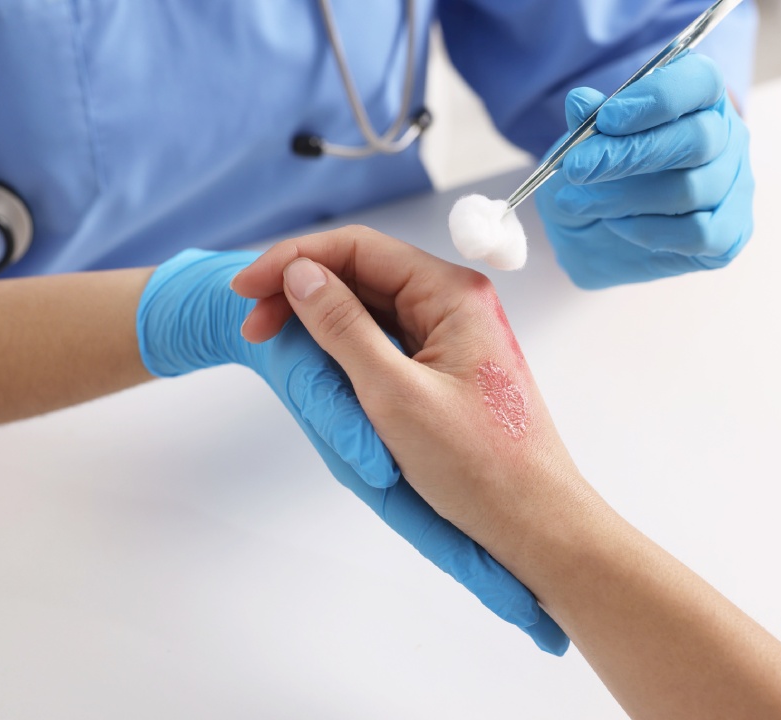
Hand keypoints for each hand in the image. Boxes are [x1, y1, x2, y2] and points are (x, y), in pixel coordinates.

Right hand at [138, 248, 568, 654]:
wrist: (536, 523)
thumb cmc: (479, 467)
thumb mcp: (394, 394)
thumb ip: (342, 327)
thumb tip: (301, 274)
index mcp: (451, 294)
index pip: (360, 249)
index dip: (295, 260)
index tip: (244, 289)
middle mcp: (454, 304)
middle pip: (364, 275)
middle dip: (303, 293)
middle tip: (254, 327)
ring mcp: (452, 336)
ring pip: (371, 310)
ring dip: (321, 324)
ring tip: (279, 345)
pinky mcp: (447, 369)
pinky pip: (387, 344)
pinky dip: (347, 351)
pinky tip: (320, 366)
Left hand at [536, 52, 753, 288]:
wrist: (592, 241)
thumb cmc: (593, 182)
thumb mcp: (578, 152)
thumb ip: (584, 125)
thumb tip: (580, 100)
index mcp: (697, 98)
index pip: (701, 81)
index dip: (657, 97)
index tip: (606, 119)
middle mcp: (726, 137)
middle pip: (698, 138)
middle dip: (632, 154)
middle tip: (577, 169)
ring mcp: (733, 186)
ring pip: (690, 189)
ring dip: (626, 198)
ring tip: (581, 202)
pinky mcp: (730, 233)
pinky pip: (698, 233)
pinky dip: (649, 231)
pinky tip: (619, 226)